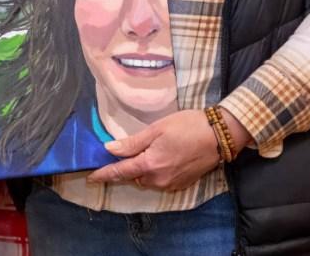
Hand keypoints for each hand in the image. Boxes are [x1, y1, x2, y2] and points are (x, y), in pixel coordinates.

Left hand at [87, 109, 222, 190]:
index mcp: (150, 165)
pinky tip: (159, 157)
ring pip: (146, 180)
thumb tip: (109, 149)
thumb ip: (132, 142)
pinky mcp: (181, 184)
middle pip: (133, 177)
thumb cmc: (186, 126)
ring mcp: (171, 184)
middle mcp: (159, 179)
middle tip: (121, 153)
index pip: (120, 172)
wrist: (218, 136)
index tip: (91, 176)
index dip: (104, 174)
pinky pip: (159, 181)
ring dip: (140, 170)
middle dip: (125, 168)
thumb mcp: (156, 129)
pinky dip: (154, 172)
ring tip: (143, 152)